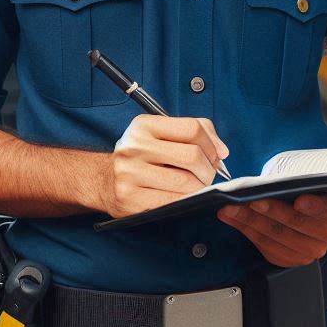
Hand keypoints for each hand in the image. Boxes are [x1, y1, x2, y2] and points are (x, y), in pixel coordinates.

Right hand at [98, 115, 230, 217]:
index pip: (192, 128)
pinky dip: (187, 200)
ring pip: (185, 181)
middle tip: (209, 174)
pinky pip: (172, 200)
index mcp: (144, 125)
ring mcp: (129, 173)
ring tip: (198, 186)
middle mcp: (134, 146)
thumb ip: (196, 132)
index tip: (217, 155)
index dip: (212, 143)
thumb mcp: (163, 134)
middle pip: (191, 156)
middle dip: (209, 168)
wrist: (105, 180)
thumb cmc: (143, 156)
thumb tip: (222, 151)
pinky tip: (186, 197)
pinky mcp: (130, 198)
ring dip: (200, 187)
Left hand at [217, 194, 326, 266]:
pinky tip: (234, 220)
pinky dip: (247, 231)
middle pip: (295, 224)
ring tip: (231, 209)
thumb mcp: (315, 184)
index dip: (313, 206)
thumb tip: (275, 181)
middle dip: (268, 211)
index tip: (299, 200)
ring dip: (249, 221)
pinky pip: (265, 247)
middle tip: (248, 200)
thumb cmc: (313, 194)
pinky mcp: (291, 260)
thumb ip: (302, 184)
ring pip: (276, 237)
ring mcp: (310, 252)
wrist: (316, 215)